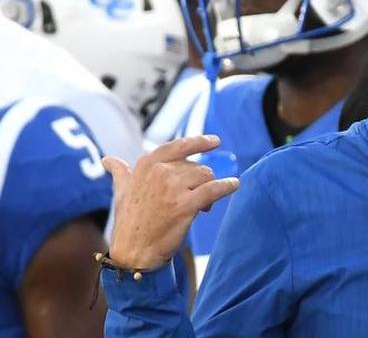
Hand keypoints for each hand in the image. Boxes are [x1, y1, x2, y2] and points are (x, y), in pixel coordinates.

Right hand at [103, 135, 238, 270]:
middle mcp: (159, 172)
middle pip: (196, 166)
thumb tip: (107, 159)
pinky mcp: (185, 205)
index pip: (178, 146)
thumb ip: (120, 173)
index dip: (198, 142)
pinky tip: (234, 184)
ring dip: (209, 189)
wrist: (133, 252)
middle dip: (200, 181)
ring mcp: (172, 187)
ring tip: (202, 207)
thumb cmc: (129, 222)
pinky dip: (227, 186)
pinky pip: (214, 189)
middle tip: (195, 197)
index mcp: (146, 165)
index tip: (214, 141)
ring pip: (206, 177)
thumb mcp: (121, 192)